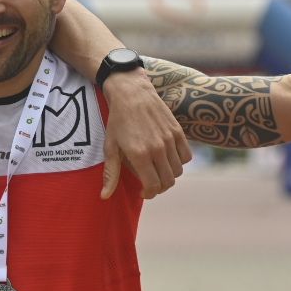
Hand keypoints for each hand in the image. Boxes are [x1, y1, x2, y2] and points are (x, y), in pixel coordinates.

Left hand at [100, 69, 191, 198]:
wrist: (131, 93)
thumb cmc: (117, 121)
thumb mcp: (110, 147)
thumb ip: (111, 173)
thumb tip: (104, 196)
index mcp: (139, 154)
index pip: (153, 186)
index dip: (149, 193)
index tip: (143, 192)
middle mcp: (157, 148)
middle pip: (167, 181)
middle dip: (159, 188)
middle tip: (150, 183)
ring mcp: (170, 139)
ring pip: (178, 171)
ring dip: (169, 176)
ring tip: (157, 171)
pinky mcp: (178, 131)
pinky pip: (186, 156)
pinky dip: (179, 162)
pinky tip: (167, 159)